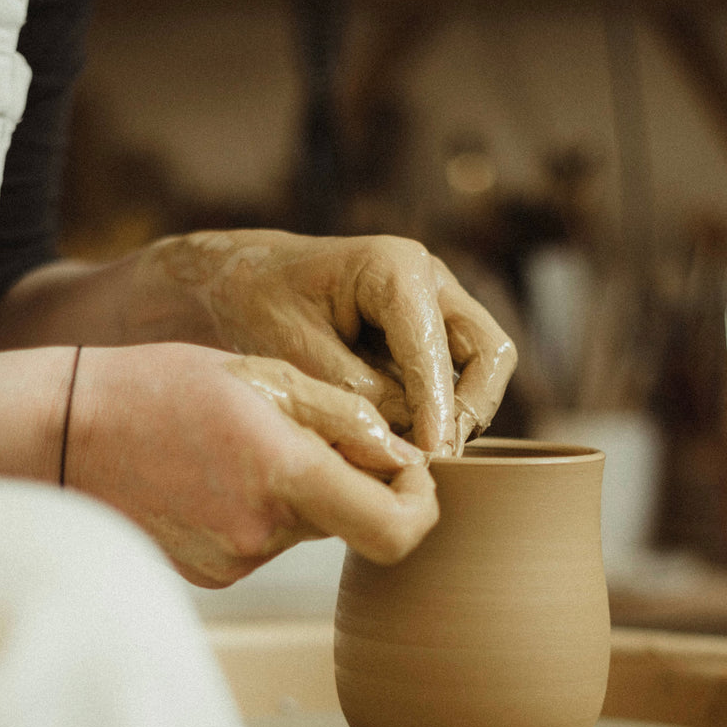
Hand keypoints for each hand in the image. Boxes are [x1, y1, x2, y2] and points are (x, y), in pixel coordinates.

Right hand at [62, 344, 437, 586]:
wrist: (61, 434)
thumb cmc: (161, 387)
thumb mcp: (262, 375)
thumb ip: (346, 419)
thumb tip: (406, 457)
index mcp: (283, 475)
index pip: (395, 530)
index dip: (420, 507)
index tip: (409, 473)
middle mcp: (264, 533)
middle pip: (351, 521)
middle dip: (351, 482)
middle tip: (309, 434)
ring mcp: (235, 561)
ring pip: (306, 529)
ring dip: (299, 492)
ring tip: (241, 447)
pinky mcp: (213, 575)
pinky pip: (267, 542)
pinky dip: (261, 509)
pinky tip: (215, 474)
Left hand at [136, 230, 516, 455]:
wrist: (237, 285)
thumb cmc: (257, 308)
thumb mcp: (297, 354)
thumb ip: (359, 394)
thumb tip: (412, 441)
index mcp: (394, 268)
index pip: (434, 349)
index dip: (436, 410)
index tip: (430, 458)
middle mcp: (428, 280)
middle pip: (489, 353)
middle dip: (469, 410)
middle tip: (436, 458)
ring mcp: (435, 306)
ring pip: (484, 367)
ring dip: (462, 414)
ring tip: (421, 454)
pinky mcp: (429, 334)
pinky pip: (458, 378)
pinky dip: (443, 412)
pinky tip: (408, 442)